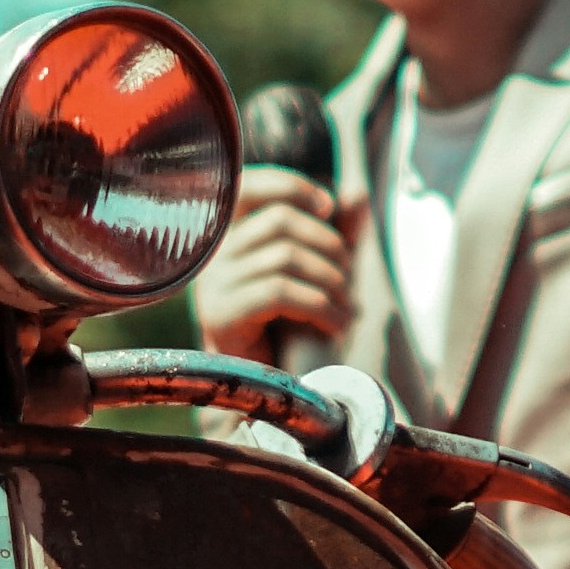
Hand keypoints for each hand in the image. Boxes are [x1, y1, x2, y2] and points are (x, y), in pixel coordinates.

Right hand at [193, 171, 353, 359]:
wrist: (261, 382)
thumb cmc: (287, 322)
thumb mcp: (315, 270)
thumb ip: (334, 231)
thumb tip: (357, 194)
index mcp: (226, 234)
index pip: (249, 186)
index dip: (292, 187)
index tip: (328, 207)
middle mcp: (212, 253)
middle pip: (280, 221)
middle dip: (330, 246)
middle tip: (350, 279)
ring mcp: (213, 283)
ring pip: (286, 257)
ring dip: (333, 284)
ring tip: (349, 309)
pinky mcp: (222, 314)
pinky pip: (280, 292)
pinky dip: (321, 307)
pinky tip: (336, 324)